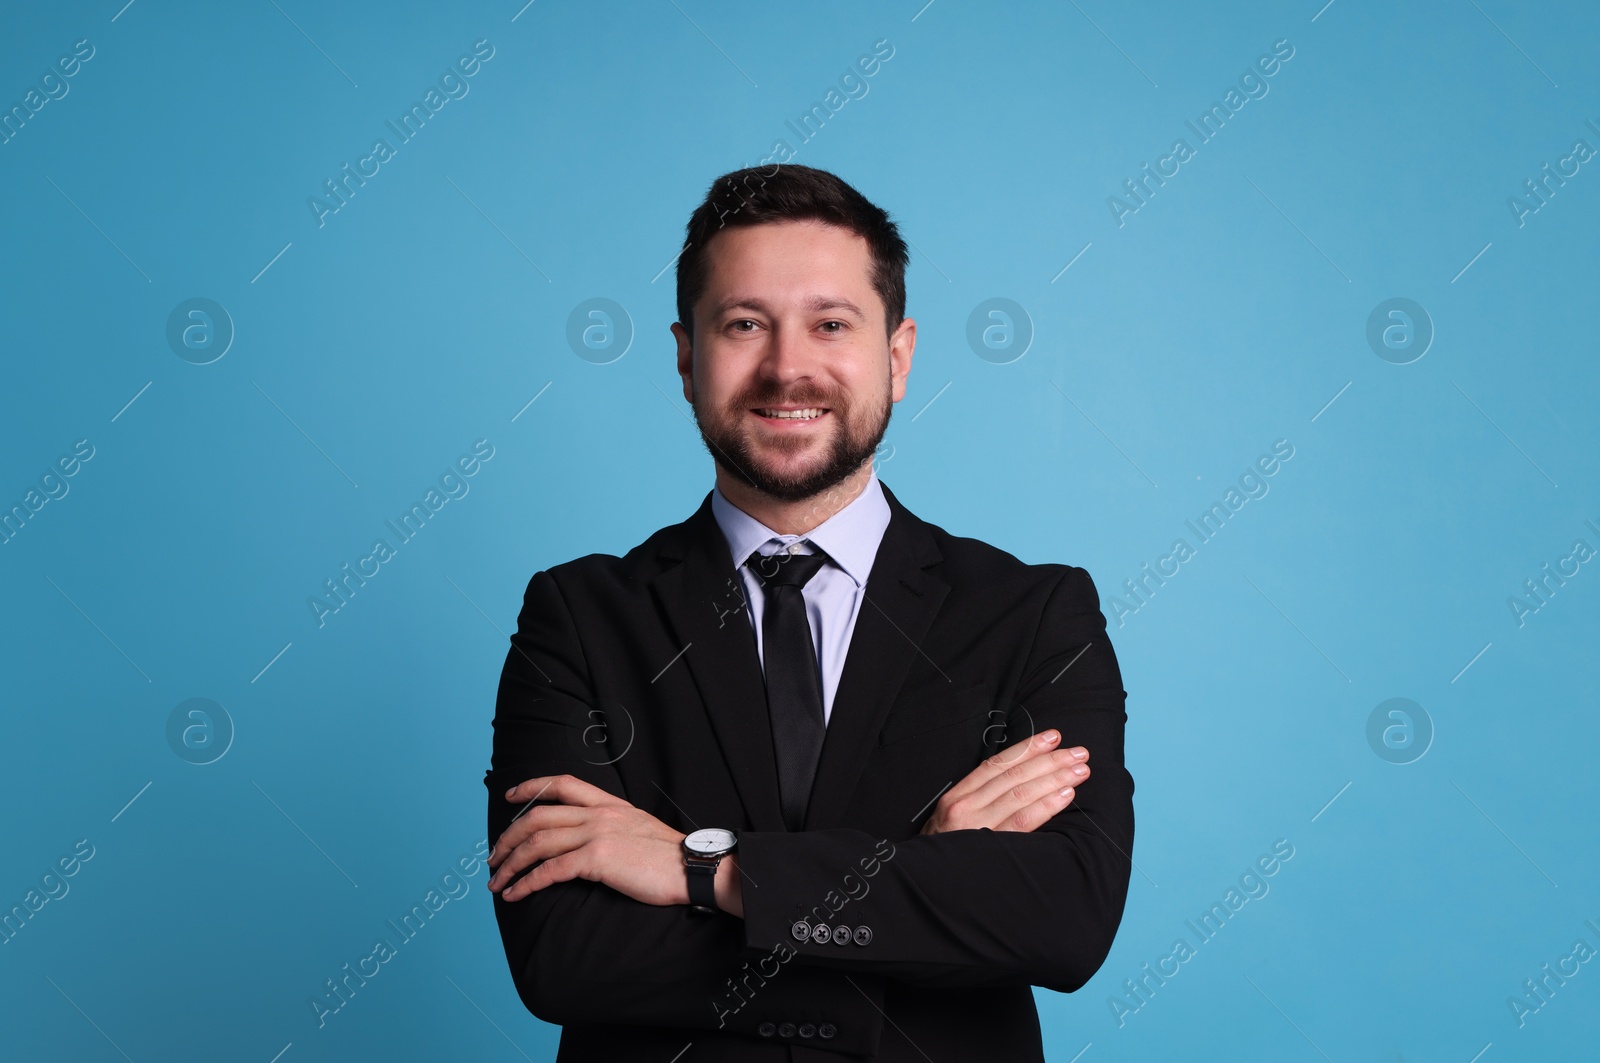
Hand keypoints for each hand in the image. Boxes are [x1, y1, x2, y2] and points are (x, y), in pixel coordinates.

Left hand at [486, 774, 688, 905]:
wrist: (695, 868)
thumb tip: (590, 841)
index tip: (511, 798)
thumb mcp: (640, 828)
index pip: (563, 783)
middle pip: (539, 816)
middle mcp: (600, 814)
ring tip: (496, 882)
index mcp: (610, 804)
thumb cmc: (671, 858)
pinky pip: (550, 870)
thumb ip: (613, 827)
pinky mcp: (598, 859)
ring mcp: (598, 834)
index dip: (533, 788)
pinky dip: (527, 883)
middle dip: (509, 838)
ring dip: (511, 863)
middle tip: (494, 858)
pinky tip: (515, 894)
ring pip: (538, 843)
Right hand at [919, 729, 1088, 835]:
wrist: (927, 885)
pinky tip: (1065, 795)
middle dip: (1050, 760)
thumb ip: (979, 800)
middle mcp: (966, 807)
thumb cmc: (944, 852)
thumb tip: (1019, 781)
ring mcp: (977, 826)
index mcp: (957, 796)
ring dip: (1054, 778)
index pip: (997, 764)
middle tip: (1078, 753)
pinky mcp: (991, 847)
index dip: (1027, 748)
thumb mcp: (952, 820)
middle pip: (1014, 775)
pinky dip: (1047, 805)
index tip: (1052, 737)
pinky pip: (1024, 821)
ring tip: (1079, 771)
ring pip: (1021, 793)